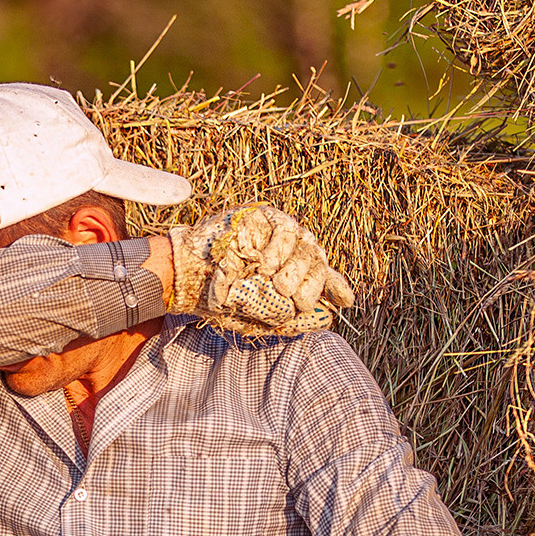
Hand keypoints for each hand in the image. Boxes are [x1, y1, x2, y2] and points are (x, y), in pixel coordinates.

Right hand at [167, 205, 356, 336]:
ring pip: (304, 241)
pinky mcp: (259, 215)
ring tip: (277, 285)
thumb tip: (328, 318)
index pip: (322, 274)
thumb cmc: (222, 299)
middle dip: (311, 283)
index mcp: (291, 270)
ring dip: (294, 268)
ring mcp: (274, 229)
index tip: (346, 301)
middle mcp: (288, 248)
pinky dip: (277, 248)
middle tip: (296, 300)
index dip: (336, 286)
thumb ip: (291, 320)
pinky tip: (265, 265)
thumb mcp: (258, 317)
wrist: (188, 278)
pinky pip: (281, 226)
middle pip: (317, 259)